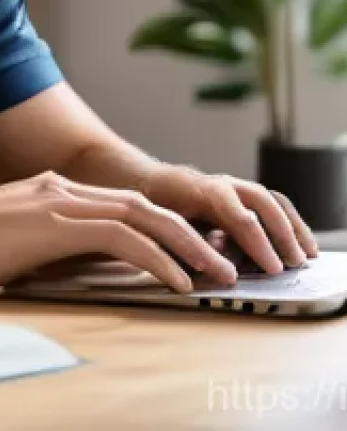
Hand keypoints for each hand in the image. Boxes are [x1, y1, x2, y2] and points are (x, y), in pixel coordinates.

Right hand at [0, 170, 242, 294]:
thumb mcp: (16, 242)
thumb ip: (50, 245)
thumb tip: (83, 268)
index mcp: (53, 191)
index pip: (123, 204)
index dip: (164, 226)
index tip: (194, 250)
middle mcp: (62, 188)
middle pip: (143, 205)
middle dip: (188, 233)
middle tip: (221, 262)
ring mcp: (59, 201)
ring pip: (141, 217)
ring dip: (185, 246)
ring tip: (215, 273)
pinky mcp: (56, 224)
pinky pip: (121, 239)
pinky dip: (155, 258)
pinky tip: (176, 280)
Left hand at [137, 164, 319, 275]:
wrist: (142, 181)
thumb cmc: (149, 207)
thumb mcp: (159, 226)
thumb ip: (188, 244)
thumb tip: (219, 266)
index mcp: (200, 191)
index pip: (239, 217)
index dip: (259, 244)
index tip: (273, 268)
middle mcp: (220, 184)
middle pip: (261, 202)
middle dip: (281, 234)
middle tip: (292, 264)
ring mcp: (230, 186)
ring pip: (269, 199)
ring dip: (291, 227)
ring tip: (307, 255)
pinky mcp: (236, 193)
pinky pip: (269, 202)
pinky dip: (288, 220)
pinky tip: (300, 242)